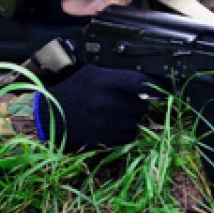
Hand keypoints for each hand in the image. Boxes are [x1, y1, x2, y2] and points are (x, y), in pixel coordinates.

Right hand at [34, 62, 155, 150]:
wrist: (50, 117)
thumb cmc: (73, 91)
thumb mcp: (93, 73)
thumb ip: (118, 75)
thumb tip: (146, 77)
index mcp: (107, 83)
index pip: (143, 83)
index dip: (156, 85)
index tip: (163, 87)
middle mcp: (110, 103)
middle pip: (143, 104)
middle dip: (139, 102)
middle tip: (125, 100)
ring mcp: (109, 123)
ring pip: (137, 120)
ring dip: (132, 116)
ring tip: (115, 111)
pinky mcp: (107, 139)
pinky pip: (129, 135)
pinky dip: (126, 130)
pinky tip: (112, 123)